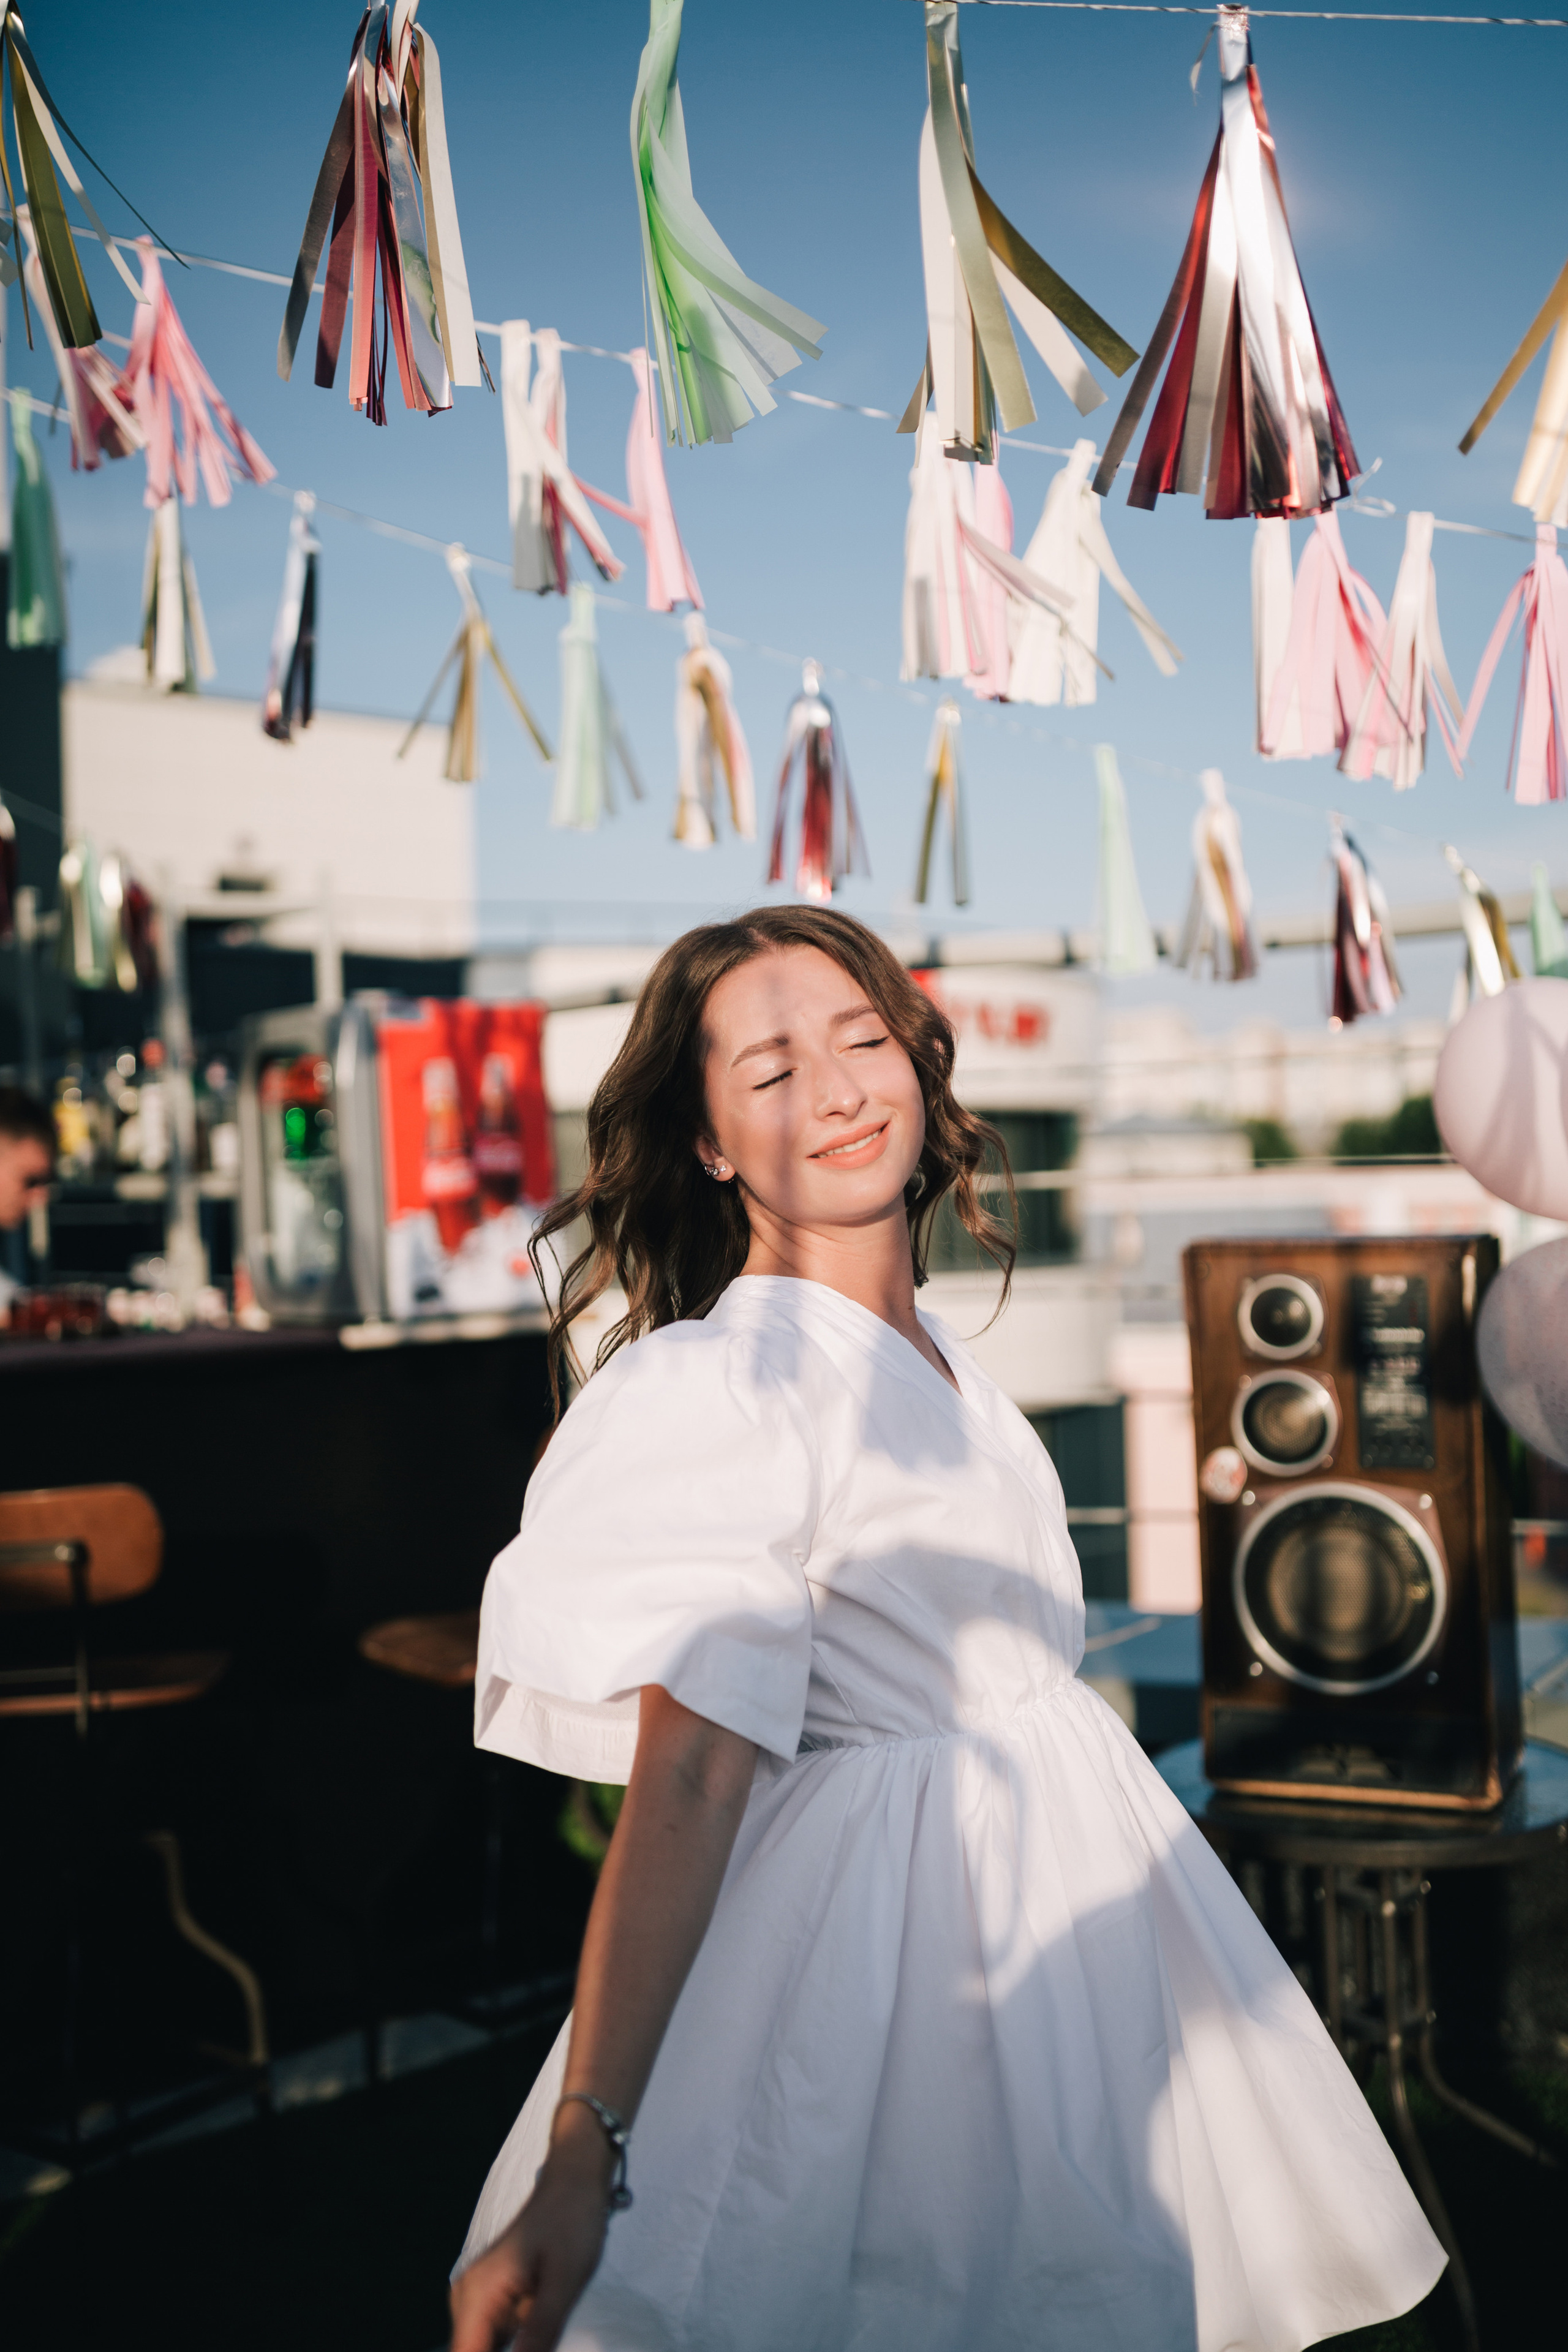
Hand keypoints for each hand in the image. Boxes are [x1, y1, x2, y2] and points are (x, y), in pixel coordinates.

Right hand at [449, 2116, 613, 2351]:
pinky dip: (516, 2343)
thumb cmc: (572, 2221)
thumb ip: (541, 2333)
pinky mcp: (492, 2297)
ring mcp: (478, 2296)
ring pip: (483, 2346)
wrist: (574, 2181)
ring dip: (515, 2348)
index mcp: (477, 2293)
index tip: (528, 2349)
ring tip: (543, 2318)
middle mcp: (467, 2296)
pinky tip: (538, 2332)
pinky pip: (494, 2335)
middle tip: (541, 2340)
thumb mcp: (564, 2282)